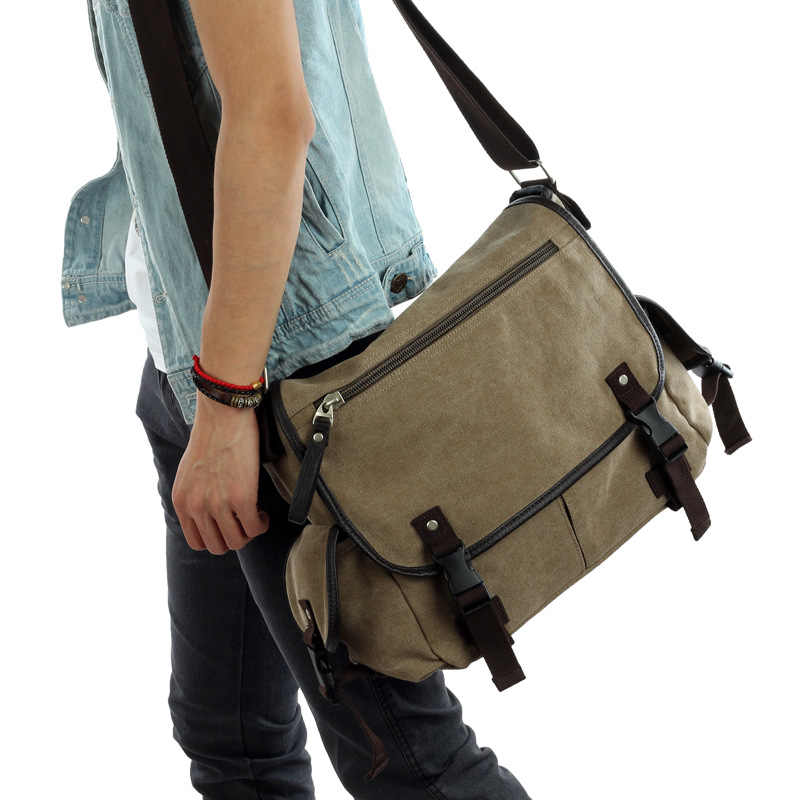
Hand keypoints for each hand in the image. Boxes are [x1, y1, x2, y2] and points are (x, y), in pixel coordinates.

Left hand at [172, 392, 269, 553]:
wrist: (223, 414)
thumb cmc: (210, 436)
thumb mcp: (189, 472)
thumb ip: (194, 495)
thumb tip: (209, 512)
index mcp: (181, 501)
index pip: (197, 542)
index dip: (216, 537)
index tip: (228, 526)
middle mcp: (196, 506)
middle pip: (218, 546)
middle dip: (235, 537)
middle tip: (245, 521)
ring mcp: (218, 504)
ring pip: (237, 541)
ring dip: (249, 532)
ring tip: (255, 516)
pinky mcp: (241, 497)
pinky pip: (254, 527)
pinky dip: (261, 524)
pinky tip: (263, 513)